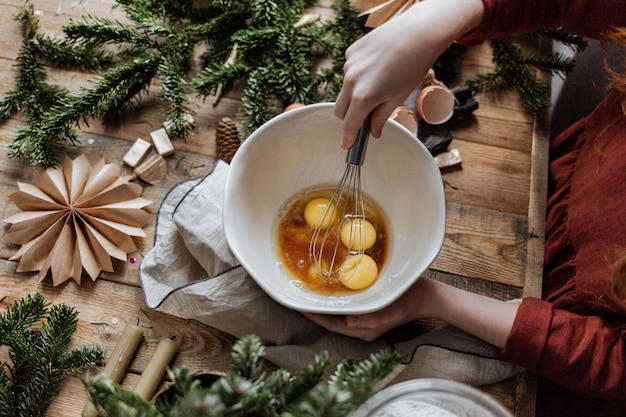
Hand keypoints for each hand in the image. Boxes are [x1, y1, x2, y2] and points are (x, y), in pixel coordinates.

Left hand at [302, 277, 438, 340]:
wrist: (427, 297)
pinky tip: (330, 289)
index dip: (313, 316)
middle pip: (331, 321)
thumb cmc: (410, 301)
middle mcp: (361, 328)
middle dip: (315, 310)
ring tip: (309, 292)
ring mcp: (365, 320)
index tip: (298, 305)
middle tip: (298, 295)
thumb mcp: (391, 309)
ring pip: (337, 314)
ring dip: (324, 304)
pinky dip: (336, 300)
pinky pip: (346, 307)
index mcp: (364, 330)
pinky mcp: (369, 311)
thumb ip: (372, 319)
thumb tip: (349, 323)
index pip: (331, 325)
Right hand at [334, 0, 483, 148]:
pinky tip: (376, 67)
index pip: (350, 125)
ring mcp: (349, 65)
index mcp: (364, 97)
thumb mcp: (398, 97)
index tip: (347, 145)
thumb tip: (373, 132)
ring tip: (378, 83)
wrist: (417, 33)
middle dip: (349, 117)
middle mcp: (351, 82)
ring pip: (344, 89)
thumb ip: (381, 117)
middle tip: (364, 116)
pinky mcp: (351, 52)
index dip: (349, 138)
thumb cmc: (412, 66)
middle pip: (340, 110)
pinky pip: (349, 71)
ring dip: (354, 94)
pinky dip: (358, 75)